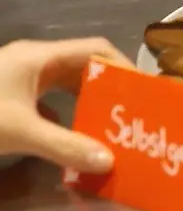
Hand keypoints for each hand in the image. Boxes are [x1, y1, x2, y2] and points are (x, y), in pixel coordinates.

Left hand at [0, 38, 131, 171]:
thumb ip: (64, 146)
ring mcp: (19, 77)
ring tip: (108, 121)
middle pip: (82, 65)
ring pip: (64, 82)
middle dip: (107, 87)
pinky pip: (47, 97)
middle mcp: (33, 60)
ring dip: (86, 99)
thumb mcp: (21, 132)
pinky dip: (65, 112)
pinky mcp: (8, 94)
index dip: (122, 66)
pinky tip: (73, 132)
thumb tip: (109, 162)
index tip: (142, 91)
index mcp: (39, 57)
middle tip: (130, 110)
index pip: (95, 49)